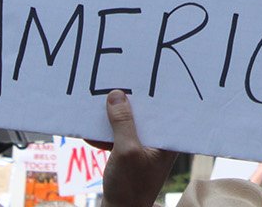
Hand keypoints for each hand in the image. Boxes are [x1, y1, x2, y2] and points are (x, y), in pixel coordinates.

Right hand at [100, 90, 177, 206]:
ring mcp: (145, 148)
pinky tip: (91, 131)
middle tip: (120, 81)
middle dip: (132, 101)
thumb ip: (123, 123)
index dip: (159, 92)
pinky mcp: (130, 155)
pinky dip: (106, 133)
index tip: (151, 74)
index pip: (169, 109)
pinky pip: (119, 136)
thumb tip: (117, 95)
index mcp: (169, 140)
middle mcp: (160, 142)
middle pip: (147, 114)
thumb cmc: (129, 187)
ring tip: (102, 102)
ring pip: (131, 123)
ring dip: (115, 116)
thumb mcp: (126, 151)